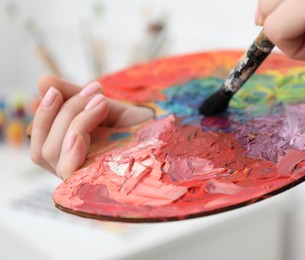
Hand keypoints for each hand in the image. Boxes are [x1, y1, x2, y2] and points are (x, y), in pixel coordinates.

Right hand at [30, 76, 153, 178]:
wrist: (167, 135)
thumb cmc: (137, 127)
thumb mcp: (103, 106)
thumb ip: (74, 96)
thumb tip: (41, 81)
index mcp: (70, 153)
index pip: (39, 140)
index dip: (42, 113)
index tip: (56, 88)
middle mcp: (73, 169)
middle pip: (42, 147)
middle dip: (63, 112)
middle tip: (94, 93)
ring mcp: (83, 179)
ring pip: (52, 153)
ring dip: (73, 122)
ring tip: (101, 104)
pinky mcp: (95, 184)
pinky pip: (68, 169)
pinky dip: (72, 145)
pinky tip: (82, 132)